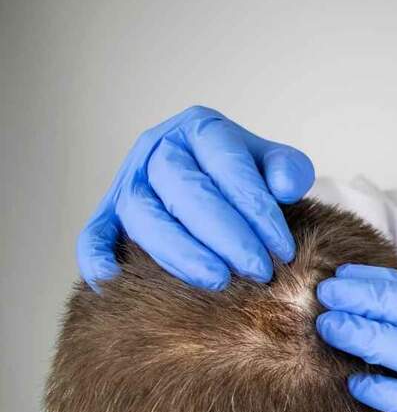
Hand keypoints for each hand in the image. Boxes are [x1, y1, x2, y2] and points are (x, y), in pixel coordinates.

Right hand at [77, 105, 314, 290]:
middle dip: (225, 236)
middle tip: (258, 270)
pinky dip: (98, 258)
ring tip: (218, 281)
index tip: (283, 249)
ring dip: (180, 252)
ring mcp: (129, 182)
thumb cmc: (251, 177)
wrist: (220, 183)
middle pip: (183, 190)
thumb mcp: (277, 164)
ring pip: (143, 216)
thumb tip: (284, 187)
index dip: (256, 209)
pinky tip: (114, 282)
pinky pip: (93, 235)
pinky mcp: (109, 215)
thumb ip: (289, 170)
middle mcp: (158, 150)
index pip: (226, 165)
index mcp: (201, 129)